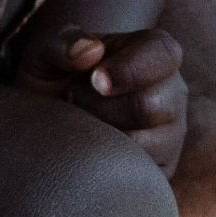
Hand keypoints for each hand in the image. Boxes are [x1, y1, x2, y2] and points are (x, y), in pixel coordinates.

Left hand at [14, 25, 187, 174]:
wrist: (44, 124)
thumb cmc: (53, 79)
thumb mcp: (46, 52)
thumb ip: (63, 42)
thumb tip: (90, 51)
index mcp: (153, 54)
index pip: (163, 54)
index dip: (129, 68)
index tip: (94, 79)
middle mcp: (171, 92)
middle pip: (148, 104)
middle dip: (100, 107)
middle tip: (75, 102)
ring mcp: (171, 134)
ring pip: (144, 143)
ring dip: (101, 137)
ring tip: (84, 125)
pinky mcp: (161, 169)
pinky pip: (140, 174)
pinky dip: (107, 166)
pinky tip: (92, 151)